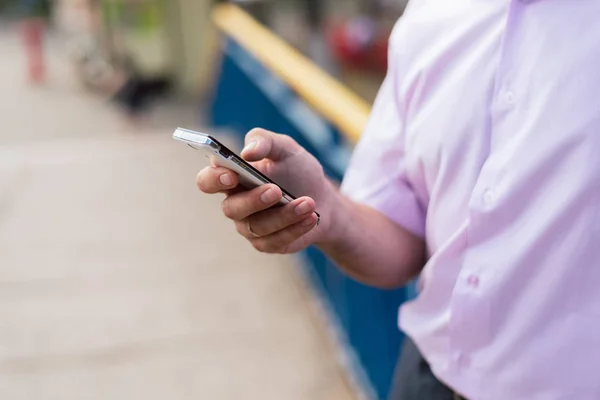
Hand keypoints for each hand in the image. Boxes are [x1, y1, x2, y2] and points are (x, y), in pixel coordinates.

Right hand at [196, 128, 336, 253]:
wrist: (323, 199)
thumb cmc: (297, 171)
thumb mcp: (286, 148)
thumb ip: (265, 141)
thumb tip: (247, 152)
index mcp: (232, 177)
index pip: (207, 181)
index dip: (214, 179)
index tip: (231, 174)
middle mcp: (235, 204)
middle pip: (231, 208)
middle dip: (254, 200)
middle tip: (276, 190)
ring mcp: (250, 227)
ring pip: (258, 226)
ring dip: (284, 214)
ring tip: (309, 203)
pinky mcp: (268, 243)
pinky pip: (276, 240)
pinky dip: (296, 228)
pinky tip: (311, 217)